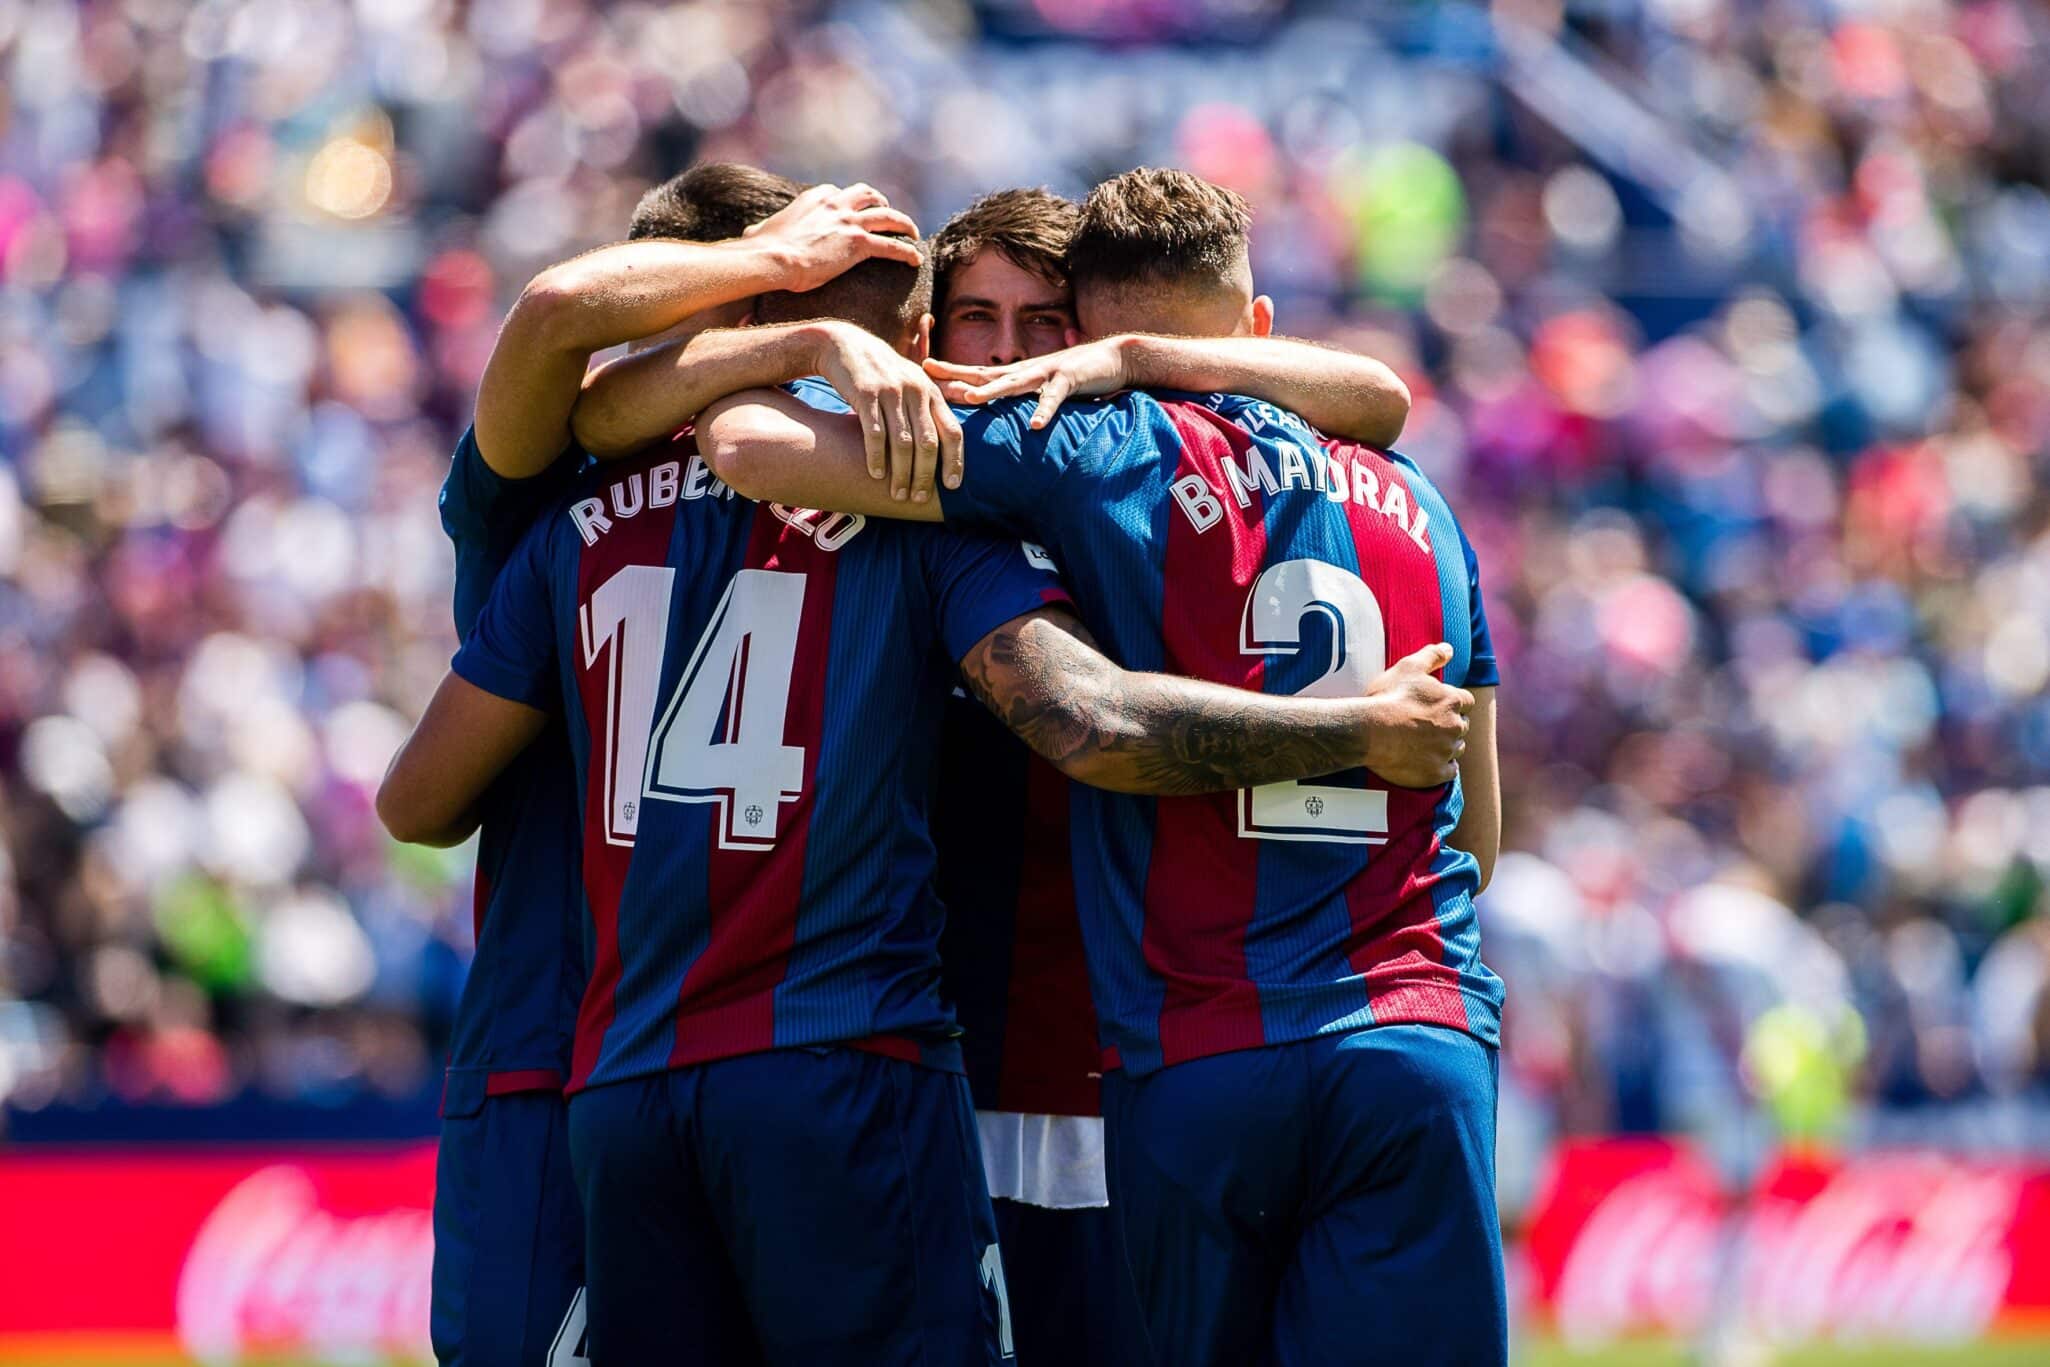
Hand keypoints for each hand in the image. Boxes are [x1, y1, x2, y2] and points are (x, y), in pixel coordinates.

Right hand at [746, 184, 922, 292]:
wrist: (773, 258)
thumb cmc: (761, 249)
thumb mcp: (759, 231)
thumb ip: (761, 230)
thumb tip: (750, 236)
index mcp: (813, 199)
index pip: (837, 192)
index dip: (847, 200)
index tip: (851, 209)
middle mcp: (834, 204)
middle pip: (867, 194)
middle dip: (880, 201)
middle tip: (888, 213)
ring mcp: (849, 222)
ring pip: (888, 216)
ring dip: (903, 223)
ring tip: (912, 233)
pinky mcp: (859, 243)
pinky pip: (892, 246)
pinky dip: (906, 252)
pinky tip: (915, 260)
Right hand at [810, 323, 962, 501]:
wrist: (845, 345)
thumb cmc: (882, 373)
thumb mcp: (911, 383)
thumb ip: (928, 409)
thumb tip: (945, 445)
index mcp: (931, 392)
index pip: (952, 431)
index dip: (955, 461)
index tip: (952, 487)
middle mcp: (916, 391)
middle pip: (928, 443)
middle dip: (925, 476)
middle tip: (918, 498)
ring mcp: (891, 392)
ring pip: (902, 442)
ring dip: (901, 473)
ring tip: (897, 495)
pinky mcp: (866, 394)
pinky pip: (875, 433)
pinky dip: (877, 457)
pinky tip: (876, 474)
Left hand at [922, 336, 1133, 429]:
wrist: (1112, 359)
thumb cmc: (1073, 376)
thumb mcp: (1039, 386)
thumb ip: (1017, 395)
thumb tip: (993, 407)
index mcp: (1016, 374)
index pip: (976, 373)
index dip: (950, 371)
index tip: (921, 370)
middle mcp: (1025, 370)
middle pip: (984, 374)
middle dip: (955, 375)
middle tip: (927, 373)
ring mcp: (1046, 373)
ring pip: (1013, 383)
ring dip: (990, 393)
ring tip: (969, 402)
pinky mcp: (1069, 380)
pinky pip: (1054, 399)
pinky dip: (1044, 411)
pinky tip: (1034, 425)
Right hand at [1359, 643, 1473, 787]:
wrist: (1368, 731)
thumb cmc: (1387, 697)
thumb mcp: (1408, 667)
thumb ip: (1432, 656)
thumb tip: (1450, 648)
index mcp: (1452, 701)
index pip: (1466, 702)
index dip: (1452, 703)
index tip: (1435, 706)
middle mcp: (1455, 726)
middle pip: (1462, 726)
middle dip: (1449, 725)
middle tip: (1424, 725)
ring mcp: (1446, 751)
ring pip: (1456, 749)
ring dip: (1445, 746)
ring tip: (1421, 744)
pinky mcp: (1436, 773)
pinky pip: (1448, 772)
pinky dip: (1440, 768)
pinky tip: (1423, 762)